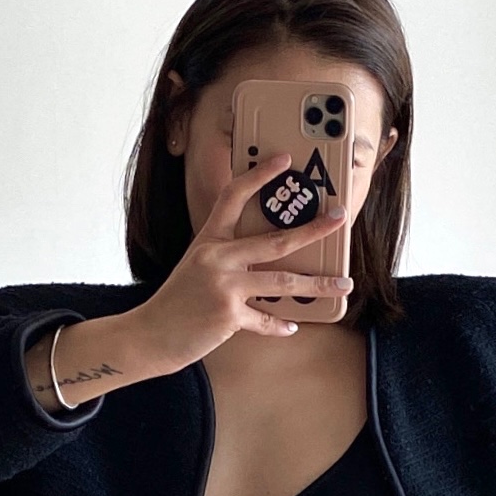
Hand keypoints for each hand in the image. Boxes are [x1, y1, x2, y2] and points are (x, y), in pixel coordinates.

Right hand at [23, 152, 354, 408]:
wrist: (151, 335)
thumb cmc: (178, 301)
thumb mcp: (198, 267)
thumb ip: (228, 258)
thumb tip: (268, 258)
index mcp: (209, 240)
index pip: (234, 196)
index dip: (259, 175)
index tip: (284, 160)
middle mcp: (217, 258)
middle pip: (276, 240)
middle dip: (313, 229)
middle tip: (340, 218)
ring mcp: (223, 286)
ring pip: (283, 281)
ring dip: (319, 284)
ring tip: (344, 284)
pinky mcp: (228, 315)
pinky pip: (265, 319)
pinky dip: (279, 325)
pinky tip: (292, 326)